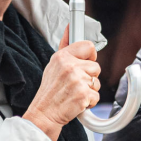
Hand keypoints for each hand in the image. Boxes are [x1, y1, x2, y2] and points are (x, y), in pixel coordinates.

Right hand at [23, 26, 100, 140]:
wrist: (44, 113)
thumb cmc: (50, 91)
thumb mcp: (53, 65)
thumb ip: (65, 47)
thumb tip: (70, 27)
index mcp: (62, 57)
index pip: (88, 46)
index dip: (90, 56)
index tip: (86, 62)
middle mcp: (70, 66)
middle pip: (96, 67)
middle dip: (89, 77)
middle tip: (74, 84)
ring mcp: (77, 80)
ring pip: (97, 82)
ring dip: (89, 90)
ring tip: (74, 93)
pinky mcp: (83, 94)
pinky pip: (96, 96)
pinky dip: (89, 102)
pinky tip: (76, 102)